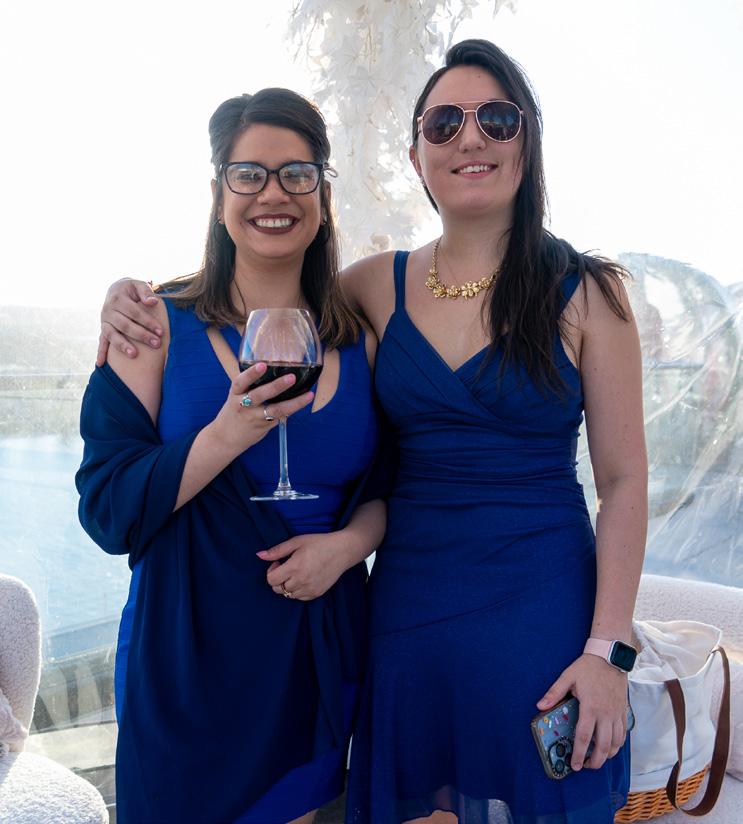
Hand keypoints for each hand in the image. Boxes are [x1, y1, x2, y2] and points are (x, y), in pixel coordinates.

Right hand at [97, 278, 161, 364]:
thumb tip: (153, 301)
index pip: (134, 312)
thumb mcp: (138, 284)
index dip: (147, 322)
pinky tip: (100, 363)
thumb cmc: (132, 289)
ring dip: (123, 345)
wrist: (116, 290)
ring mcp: (104, 321)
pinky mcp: (103, 328)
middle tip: (156, 344)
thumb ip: (145, 291)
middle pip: (125, 325)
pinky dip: (101, 352)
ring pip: (112, 334)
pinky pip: (101, 341)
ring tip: (134, 355)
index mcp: (118, 298)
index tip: (160, 331)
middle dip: (141, 335)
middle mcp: (108, 310)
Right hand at [208, 363, 312, 456]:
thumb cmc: (234, 412)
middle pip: (260, 395)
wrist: (224, 439)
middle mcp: (244, 406)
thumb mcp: (236, 396)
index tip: (262, 365)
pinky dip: (293, 408)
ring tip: (308, 394)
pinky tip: (305, 400)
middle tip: (291, 377)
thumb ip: (249, 386)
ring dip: (293, 402)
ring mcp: (255, 417)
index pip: (241, 382)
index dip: (251, 373)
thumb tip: (274, 370)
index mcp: (235, 394)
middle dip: (276, 386)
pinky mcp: (264, 426)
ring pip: (275, 410)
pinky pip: (281, 416)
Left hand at [258, 531, 349, 600]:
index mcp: (295, 567)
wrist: (343, 551)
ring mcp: (310, 589)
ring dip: (287, 585)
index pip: (271, 580)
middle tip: (287, 566)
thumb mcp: (297, 541)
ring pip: (287, 595)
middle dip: (278, 578)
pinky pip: (299, 597)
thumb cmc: (319, 543)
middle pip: (277, 589)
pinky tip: (304, 578)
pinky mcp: (317, 593)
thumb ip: (277, 550)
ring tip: (297, 572)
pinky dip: (297, 590)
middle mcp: (302, 581)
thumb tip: (259, 555)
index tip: (279, 562)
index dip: (271, 570)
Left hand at [537, 653, 628, 770]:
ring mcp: (616, 714)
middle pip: (603, 746)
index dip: (578, 753)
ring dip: (607, 755)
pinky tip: (610, 746)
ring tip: (597, 759)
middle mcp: (606, 714)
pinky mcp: (623, 711)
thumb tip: (540, 706)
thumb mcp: (567, 677)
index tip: (574, 765)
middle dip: (594, 761)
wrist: (610, 657)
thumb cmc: (587, 667)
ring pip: (616, 743)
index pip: (584, 736)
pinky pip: (623, 734)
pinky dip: (617, 744)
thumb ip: (554, 693)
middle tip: (585, 766)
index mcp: (590, 707)